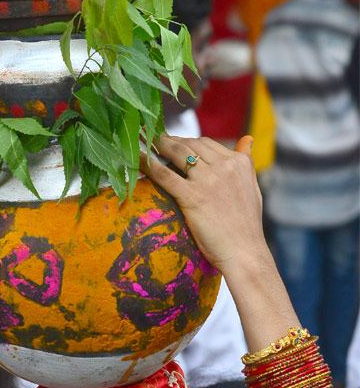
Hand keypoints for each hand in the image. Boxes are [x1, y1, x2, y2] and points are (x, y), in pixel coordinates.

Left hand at [141, 135, 270, 274]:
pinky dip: (148, 163)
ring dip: (156, 143)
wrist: (244, 250)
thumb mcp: (251, 186)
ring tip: (141, 138)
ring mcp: (208, 180)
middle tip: (151, 137)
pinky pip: (165, 175)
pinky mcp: (193, 196)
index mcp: (238, 162)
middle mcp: (224, 166)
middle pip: (190, 144)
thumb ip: (246, 161)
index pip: (206, 143)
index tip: (170, 142)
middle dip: (168, 140)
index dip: (185, 141)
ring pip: (177, 153)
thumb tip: (247, 139)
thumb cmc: (246, 224)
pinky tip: (136, 157)